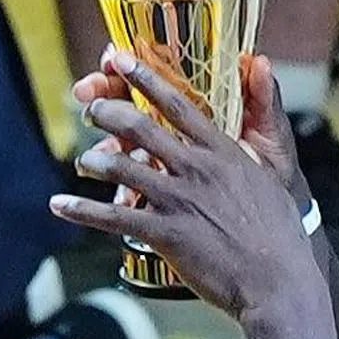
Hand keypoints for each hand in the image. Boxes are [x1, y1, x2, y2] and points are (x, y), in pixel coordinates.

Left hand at [52, 50, 320, 321]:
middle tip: (92, 108)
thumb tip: (259, 102)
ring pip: (122, 167)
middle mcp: (197, 168)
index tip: (122, 60)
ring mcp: (179, 199)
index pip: (179, 105)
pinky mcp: (165, 233)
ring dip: (94, 161)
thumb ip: (256, 141)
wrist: (277, 277)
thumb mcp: (271, 176)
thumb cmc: (279, 231)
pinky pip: (114, 217)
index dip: (147, 79)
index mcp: (223, 153)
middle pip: (142, 127)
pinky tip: (60, 206)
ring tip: (82, 160)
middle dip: (109, 112)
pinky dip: (82, 211)